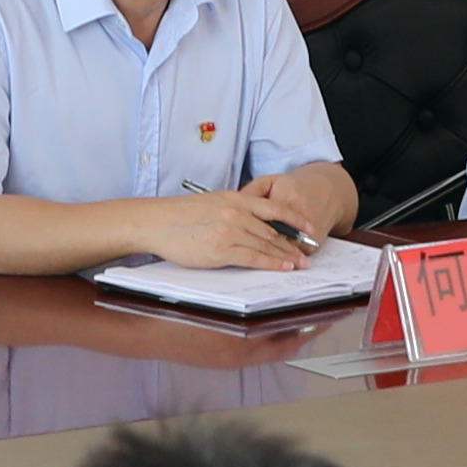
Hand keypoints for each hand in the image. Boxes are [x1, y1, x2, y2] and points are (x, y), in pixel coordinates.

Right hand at [142, 189, 313, 270]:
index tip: (309, 228)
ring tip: (300, 263)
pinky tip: (283, 267)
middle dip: (294, 243)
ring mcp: (230, 231)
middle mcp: (237, 213)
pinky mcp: (221, 250)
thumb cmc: (180, 215)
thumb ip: (234, 211)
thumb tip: (251, 223)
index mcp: (236, 198)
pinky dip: (271, 263)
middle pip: (274, 230)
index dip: (296, 219)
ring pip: (267, 244)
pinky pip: (253, 257)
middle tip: (309, 252)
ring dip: (287, 255)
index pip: (275, 208)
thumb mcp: (213, 204)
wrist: (157, 222)